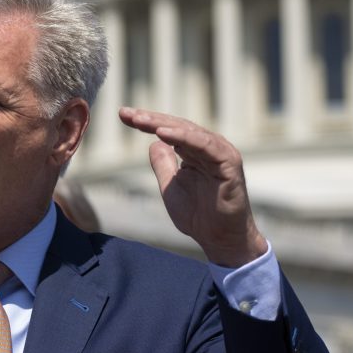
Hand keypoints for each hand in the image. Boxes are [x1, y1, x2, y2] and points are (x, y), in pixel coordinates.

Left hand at [118, 107, 266, 267]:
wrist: (219, 238)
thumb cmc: (197, 214)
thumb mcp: (170, 186)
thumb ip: (162, 165)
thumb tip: (153, 143)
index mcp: (194, 151)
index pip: (168, 130)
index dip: (146, 122)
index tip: (123, 115)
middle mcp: (208, 147)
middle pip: (176, 127)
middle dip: (150, 119)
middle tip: (128, 114)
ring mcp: (220, 153)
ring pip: (189, 131)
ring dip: (163, 125)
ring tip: (141, 121)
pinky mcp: (229, 163)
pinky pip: (205, 145)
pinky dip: (184, 137)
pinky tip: (163, 134)